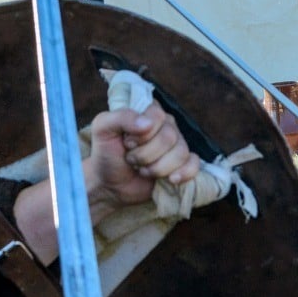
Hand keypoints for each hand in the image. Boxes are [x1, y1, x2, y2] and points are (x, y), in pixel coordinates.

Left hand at [86, 102, 200, 211]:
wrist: (110, 184)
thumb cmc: (106, 153)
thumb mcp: (103, 129)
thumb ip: (120, 118)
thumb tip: (147, 124)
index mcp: (150, 112)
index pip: (157, 116)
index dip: (142, 134)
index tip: (126, 143)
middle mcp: (167, 126)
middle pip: (169, 137)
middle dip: (146, 155)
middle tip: (131, 160)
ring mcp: (177, 146)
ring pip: (180, 153)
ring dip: (157, 168)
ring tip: (142, 170)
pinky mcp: (182, 165)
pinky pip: (194, 164)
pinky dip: (183, 173)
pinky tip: (170, 180)